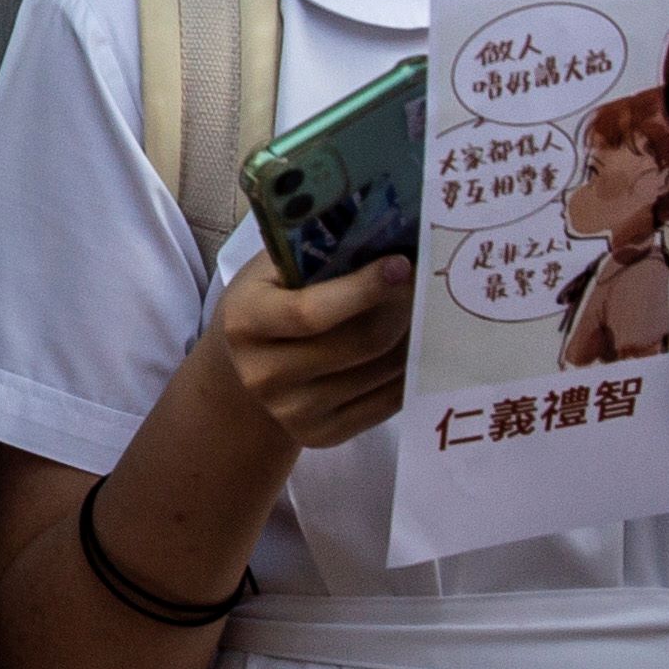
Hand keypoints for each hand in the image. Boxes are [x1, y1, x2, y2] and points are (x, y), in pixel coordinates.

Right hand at [199, 248, 412, 452]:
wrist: (243, 369)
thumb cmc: (268, 301)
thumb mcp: (273, 269)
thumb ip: (316, 253)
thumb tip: (389, 232)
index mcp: (245, 322)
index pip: (310, 313)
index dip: (363, 290)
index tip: (402, 265)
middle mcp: (262, 374)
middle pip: (357, 345)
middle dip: (401, 310)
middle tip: (426, 283)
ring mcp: (291, 412)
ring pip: (380, 373)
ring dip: (411, 338)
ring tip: (420, 311)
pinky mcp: (319, 436)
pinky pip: (386, 403)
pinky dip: (407, 372)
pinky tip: (411, 346)